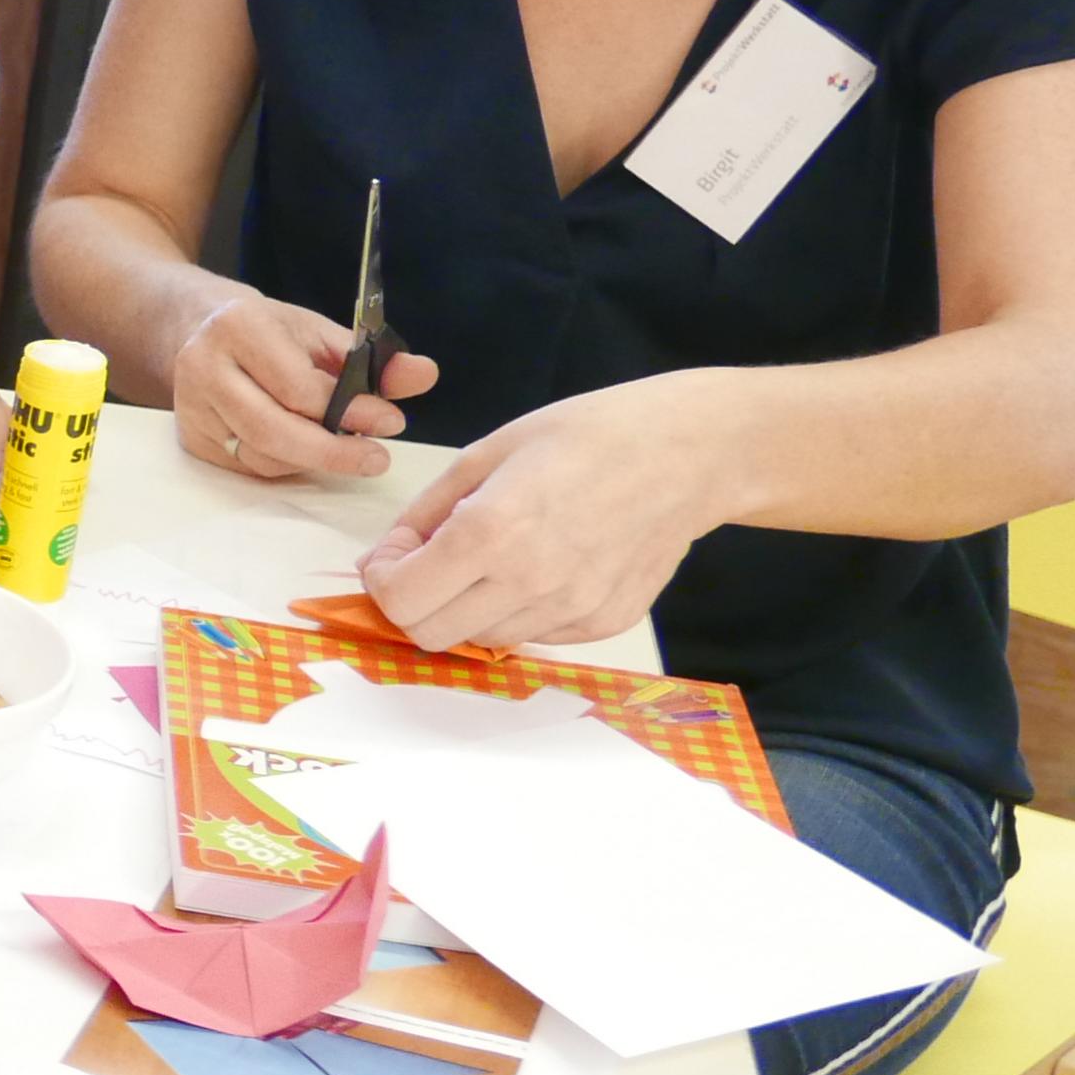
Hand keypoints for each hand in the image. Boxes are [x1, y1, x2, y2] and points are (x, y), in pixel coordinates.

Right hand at [172, 291, 439, 482]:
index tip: (390, 421)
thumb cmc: (271, 332)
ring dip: (312, 460)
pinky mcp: (192, 439)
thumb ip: (374, 359)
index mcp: (239, 327)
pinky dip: (287, 464)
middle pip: (272, 430)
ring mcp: (193, 407)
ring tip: (346, 449)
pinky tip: (307, 449)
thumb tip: (424, 375)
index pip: (297, 387)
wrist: (200, 329)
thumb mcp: (322, 334)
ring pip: (262, 455)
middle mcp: (204, 367)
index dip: (349, 410)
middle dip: (332, 452)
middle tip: (375, 458)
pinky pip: (249, 466)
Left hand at [359, 376, 727, 651]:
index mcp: (492, 532)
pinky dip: (517, 609)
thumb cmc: (588, 436)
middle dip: (414, 601)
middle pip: (431, 633)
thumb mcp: (488, 452)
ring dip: (466, 606)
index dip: (383, 577)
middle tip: (430, 562)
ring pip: (481, 638)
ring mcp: (571, 611)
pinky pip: (534, 635)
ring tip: (494, 554)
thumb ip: (427, 511)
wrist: (691, 453)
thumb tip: (387, 555)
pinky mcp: (603, 624)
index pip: (400, 599)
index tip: (396, 553)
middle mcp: (530, 582)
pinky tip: (540, 564)